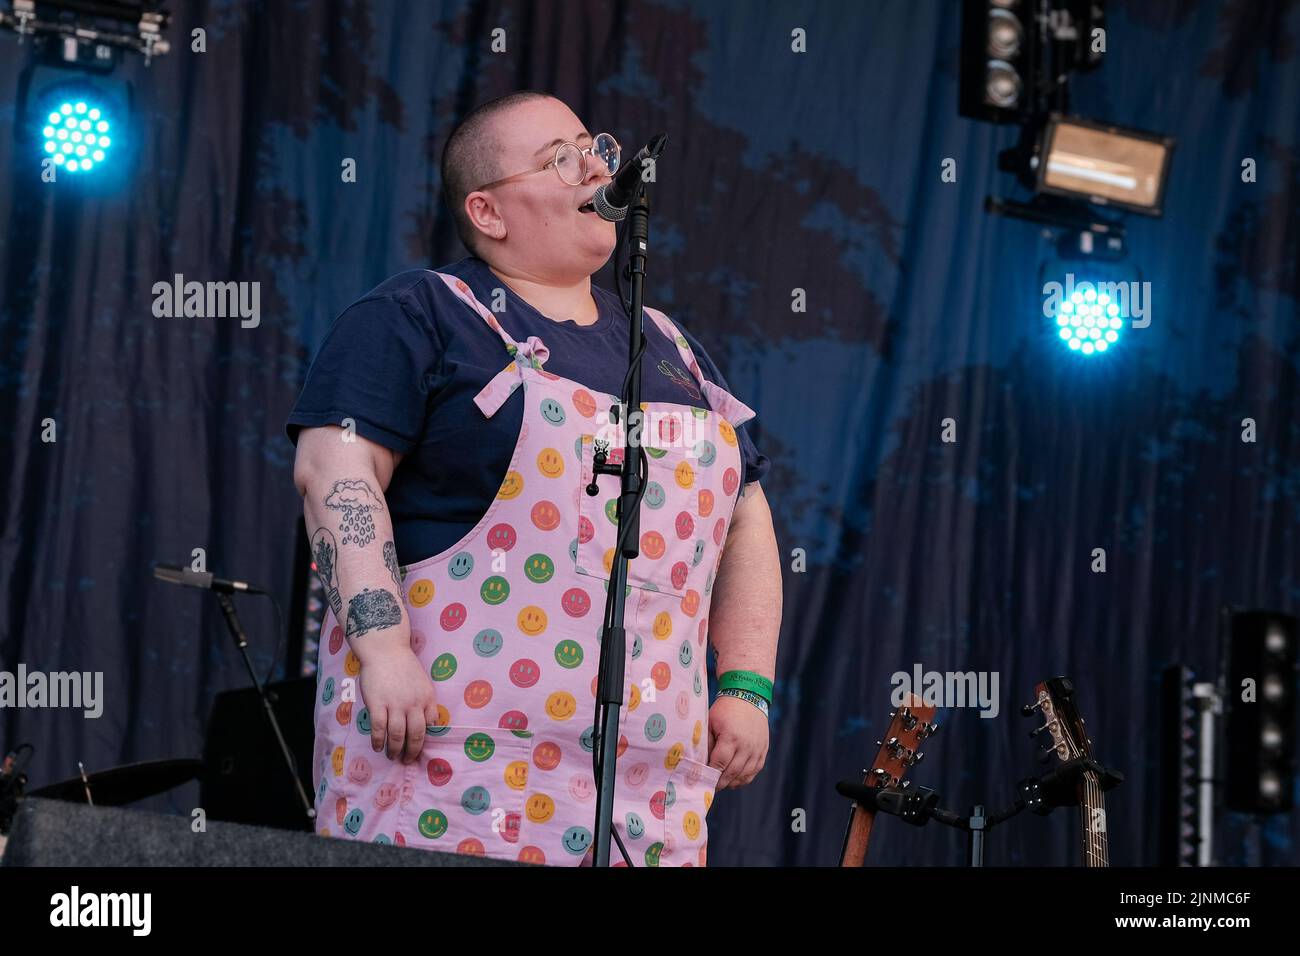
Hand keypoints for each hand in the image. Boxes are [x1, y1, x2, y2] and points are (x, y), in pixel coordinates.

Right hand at [356, 638, 437, 764]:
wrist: (385, 649)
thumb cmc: (403, 665)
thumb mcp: (422, 682)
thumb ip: (423, 701)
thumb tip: (426, 721)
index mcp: (427, 697)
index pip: (431, 726)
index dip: (426, 740)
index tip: (421, 748)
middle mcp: (414, 703)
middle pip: (416, 735)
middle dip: (412, 752)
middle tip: (407, 761)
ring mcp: (395, 704)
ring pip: (397, 735)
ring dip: (395, 750)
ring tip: (392, 756)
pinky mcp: (378, 704)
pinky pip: (379, 729)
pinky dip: (378, 741)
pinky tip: (378, 746)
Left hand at [706, 695, 768, 788]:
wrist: (749, 697)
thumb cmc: (725, 710)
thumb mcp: (711, 722)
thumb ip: (707, 743)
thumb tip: (701, 763)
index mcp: (731, 738)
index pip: (719, 764)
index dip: (710, 774)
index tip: (702, 780)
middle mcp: (746, 746)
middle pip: (732, 773)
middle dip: (720, 783)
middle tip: (710, 787)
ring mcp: (757, 749)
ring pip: (744, 775)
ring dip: (731, 783)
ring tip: (721, 784)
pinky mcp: (763, 751)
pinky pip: (754, 771)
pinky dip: (744, 779)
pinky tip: (735, 780)